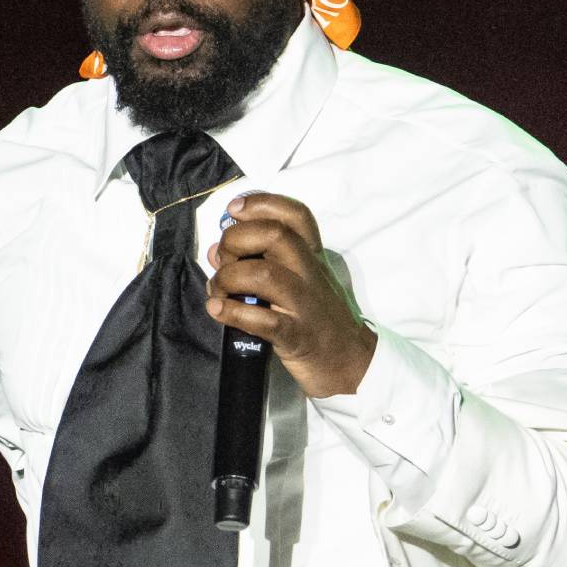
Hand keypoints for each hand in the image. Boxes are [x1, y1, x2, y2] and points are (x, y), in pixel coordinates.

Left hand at [205, 192, 375, 398]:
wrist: (351, 363)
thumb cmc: (316, 319)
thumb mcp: (296, 283)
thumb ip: (257, 263)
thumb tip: (215, 250)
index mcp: (311, 257)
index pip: (296, 215)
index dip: (262, 203)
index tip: (234, 209)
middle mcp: (310, 273)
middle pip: (276, 235)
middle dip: (236, 239)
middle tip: (223, 259)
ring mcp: (305, 304)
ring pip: (264, 274)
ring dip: (229, 277)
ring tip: (218, 290)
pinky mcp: (297, 336)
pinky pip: (262, 320)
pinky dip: (232, 312)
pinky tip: (217, 309)